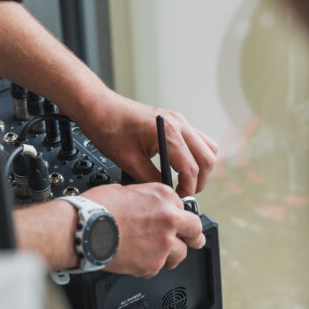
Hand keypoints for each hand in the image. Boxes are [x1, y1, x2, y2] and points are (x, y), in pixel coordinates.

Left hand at [70, 91, 217, 196]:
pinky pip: (198, 140)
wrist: (101, 108)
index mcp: (168, 133)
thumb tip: (166, 194)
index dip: (187, 189)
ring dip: (201, 167)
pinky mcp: (176, 121)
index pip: (191, 168)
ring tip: (185, 182)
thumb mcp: (128, 161)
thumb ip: (151, 179)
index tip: (178, 201)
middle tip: (185, 195)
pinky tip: (180, 166)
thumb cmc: (110, 129)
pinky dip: (196, 156)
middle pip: (207, 158)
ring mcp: (179, 121)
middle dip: (200, 181)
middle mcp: (179, 124)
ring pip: (208, 147)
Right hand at [84, 183, 205, 278]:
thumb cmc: (97, 208)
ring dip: (172, 253)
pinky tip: (137, 258)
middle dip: (193, 235)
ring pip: (181, 253)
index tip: (176, 220)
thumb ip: (146, 199)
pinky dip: (150, 265)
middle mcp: (169, 219)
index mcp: (163, 196)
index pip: (184, 207)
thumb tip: (149, 207)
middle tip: (193, 239)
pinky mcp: (153, 264)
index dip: (177, 215)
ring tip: (157, 253)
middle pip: (195, 230)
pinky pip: (159, 267)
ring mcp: (163, 244)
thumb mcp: (125, 190)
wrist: (83, 230)